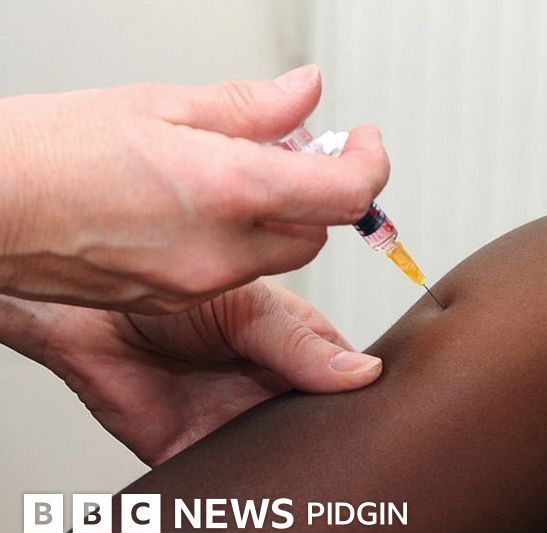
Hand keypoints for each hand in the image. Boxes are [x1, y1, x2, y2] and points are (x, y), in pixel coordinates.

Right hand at [0, 65, 389, 312]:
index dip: (370, 165)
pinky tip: (196, 208)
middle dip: (316, 191)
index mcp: (231, 189)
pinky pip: (232, 273)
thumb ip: (251, 106)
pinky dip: (236, 241)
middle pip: (317, 231)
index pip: (346, 195)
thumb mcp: (161, 103)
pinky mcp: (171, 300)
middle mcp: (223, 248)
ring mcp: (197, 283)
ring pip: (277, 256)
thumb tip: (306, 92)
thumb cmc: (51, 149)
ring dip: (276, 216)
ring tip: (231, 173)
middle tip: (291, 150)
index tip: (363, 143)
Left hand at [0, 280, 380, 464]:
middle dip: (339, 442)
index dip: (370, 397)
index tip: (391, 416)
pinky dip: (250, 493)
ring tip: (323, 480)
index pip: (351, 379)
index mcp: (298, 347)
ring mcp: (241, 424)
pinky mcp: (200, 455)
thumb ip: (301, 346)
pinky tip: (268, 493)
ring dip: (301, 472)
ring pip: (286, 461)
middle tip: (363, 458)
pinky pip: (233, 484)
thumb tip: (365, 374)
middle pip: (323, 426)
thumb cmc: (173, 296)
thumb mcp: (251, 311)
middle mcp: (275, 389)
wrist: (91, 319)